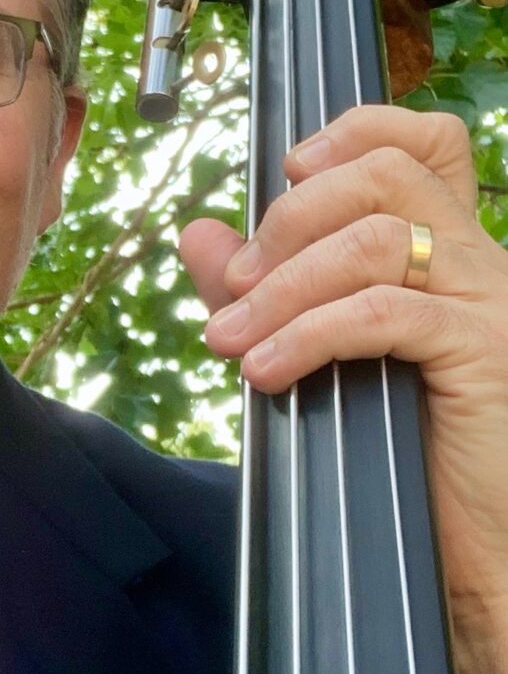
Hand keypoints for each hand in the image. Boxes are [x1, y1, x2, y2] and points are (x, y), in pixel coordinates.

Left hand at [179, 104, 507, 673]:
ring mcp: (489, 300)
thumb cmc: (388, 439)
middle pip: (382, 177)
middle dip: (287, 221)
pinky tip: (263, 370)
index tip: (287, 170)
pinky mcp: (487, 350)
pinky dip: (307, 333)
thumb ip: (256, 284)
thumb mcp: (308, 342)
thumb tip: (196, 230)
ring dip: (279, 288)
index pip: (423, 141)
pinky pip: (384, 313)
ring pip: (374, 243)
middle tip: (235, 286)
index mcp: (443, 244)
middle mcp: (476, 257)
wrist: (461, 543)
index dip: (354, 130)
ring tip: (228, 340)